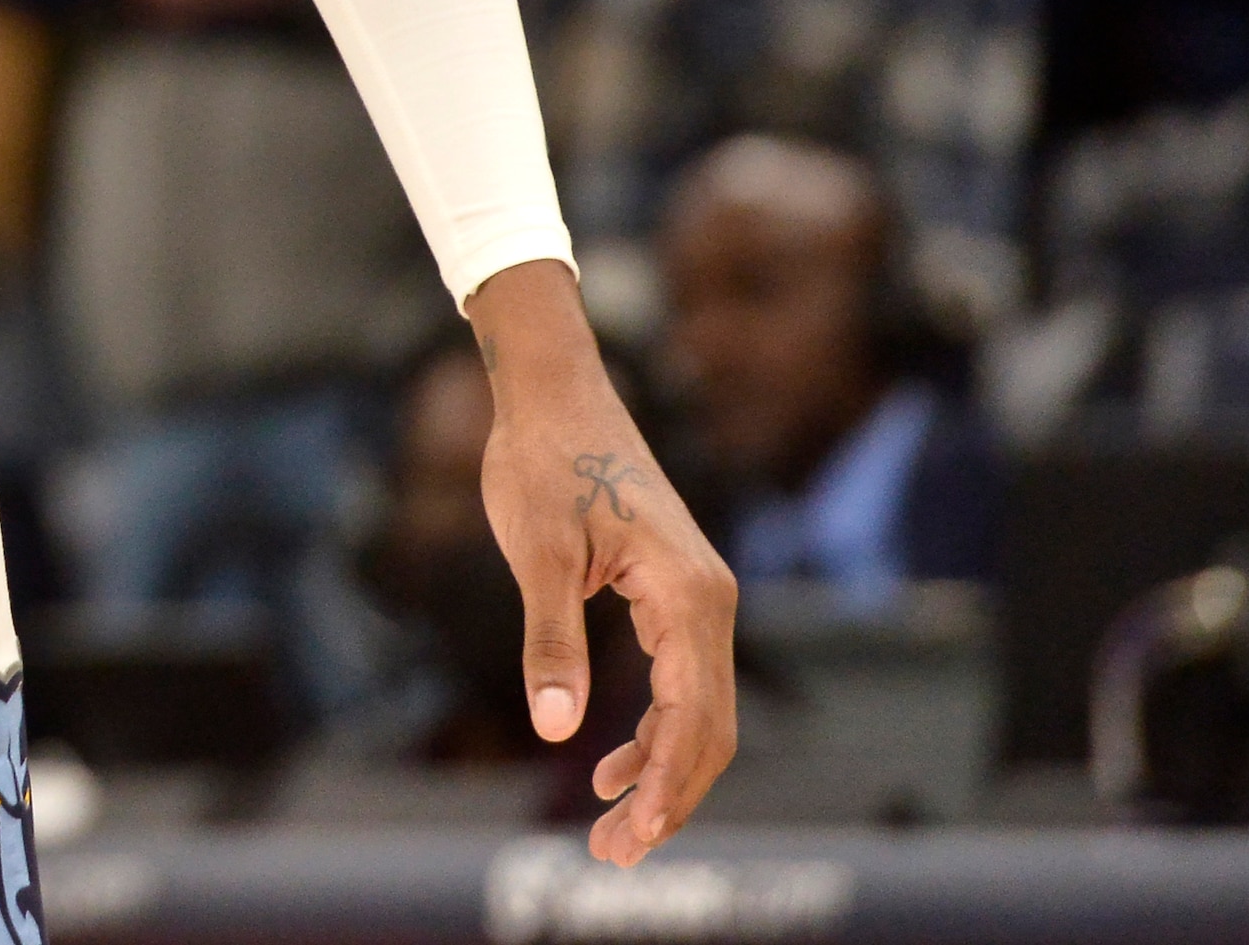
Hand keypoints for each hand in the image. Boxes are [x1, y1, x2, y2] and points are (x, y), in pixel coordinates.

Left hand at [468, 260, 735, 861]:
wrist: (553, 391)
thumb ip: (551, 640)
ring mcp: (696, 599)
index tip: (627, 843)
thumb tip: (557, 729)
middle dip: (667, 799)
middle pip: (710, 730)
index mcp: (690, 597)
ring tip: (606, 830)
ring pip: (698, 713)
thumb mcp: (538, 552)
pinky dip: (652, 733)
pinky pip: (679, 684)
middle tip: (611, 856)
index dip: (665, 790)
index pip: (694, 720)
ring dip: (660, 773)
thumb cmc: (543, 460)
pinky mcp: (672, 595)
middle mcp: (711, 602)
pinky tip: (608, 766)